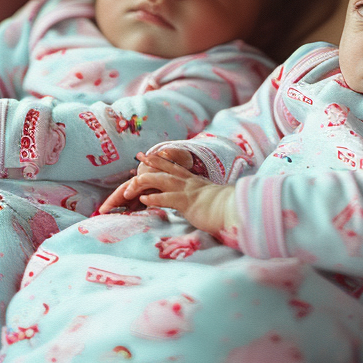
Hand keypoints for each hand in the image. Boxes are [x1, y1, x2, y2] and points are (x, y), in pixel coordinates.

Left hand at [103, 149, 236, 238]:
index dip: (162, 160)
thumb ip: (201, 197)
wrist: (232, 208)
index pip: (175, 167)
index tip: (150, 154)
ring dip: (144, 182)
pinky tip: (143, 200)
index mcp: (193, 181)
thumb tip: (199, 201)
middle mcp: (188, 182)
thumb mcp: (210, 198)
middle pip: (165, 168)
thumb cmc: (224, 206)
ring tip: (130, 186)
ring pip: (161, 181)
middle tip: (138, 157)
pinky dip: (154, 199)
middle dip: (150, 163)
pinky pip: (167, 198)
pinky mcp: (186, 202)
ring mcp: (186, 190)